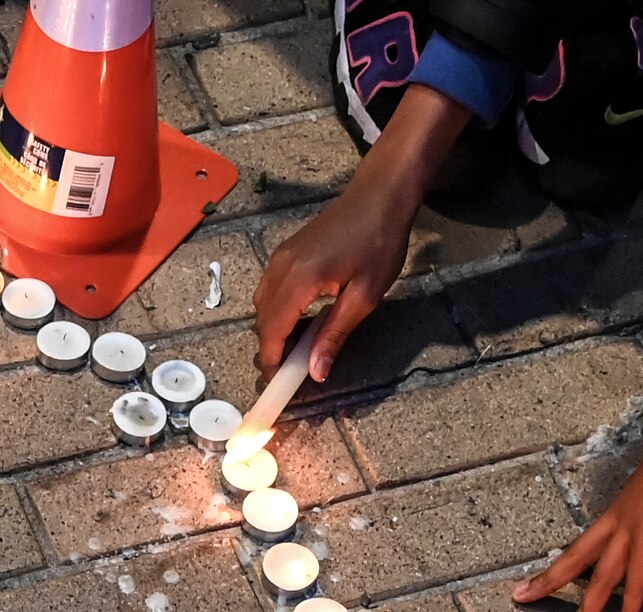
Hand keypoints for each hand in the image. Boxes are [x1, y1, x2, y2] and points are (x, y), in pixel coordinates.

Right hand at [257, 83, 468, 383]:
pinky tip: (301, 320)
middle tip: (290, 373)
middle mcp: (281, 267)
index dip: (272, 361)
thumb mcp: (364, 296)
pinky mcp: (287, 252)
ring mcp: (281, 257)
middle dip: (271, 349)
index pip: (272, 330)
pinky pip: (271, 289)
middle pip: (263, 320)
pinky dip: (278, 311)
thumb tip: (316, 372)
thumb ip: (335, 335)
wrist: (379, 195)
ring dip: (274, 330)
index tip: (278, 385)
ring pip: (263, 305)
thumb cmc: (379, 242)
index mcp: (299, 279)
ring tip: (298, 349)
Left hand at [516, 408, 642, 611]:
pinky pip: (637, 583)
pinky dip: (632, 608)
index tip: (545, 572)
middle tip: (521, 597)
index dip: (566, 559)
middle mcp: (619, 520)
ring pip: (600, 578)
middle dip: (548, 580)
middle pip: (576, 557)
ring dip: (585, 609)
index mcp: (622, 508)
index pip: (587, 542)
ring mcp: (632, 531)